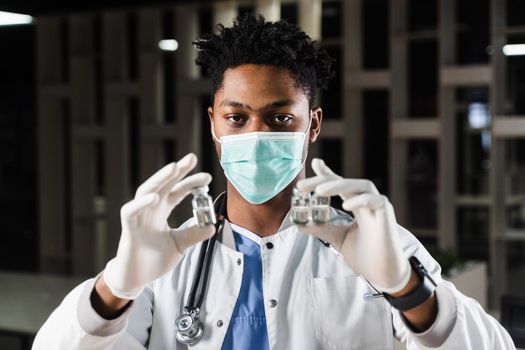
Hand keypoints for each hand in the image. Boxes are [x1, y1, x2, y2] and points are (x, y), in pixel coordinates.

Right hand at [104, 153, 214, 299]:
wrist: (136, 278)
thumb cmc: (154, 259)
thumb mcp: (180, 245)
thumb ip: (194, 234)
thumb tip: (212, 226)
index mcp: (162, 211)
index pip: (177, 191)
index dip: (190, 183)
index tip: (207, 177)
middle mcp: (150, 209)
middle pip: (164, 184)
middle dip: (177, 171)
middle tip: (192, 158)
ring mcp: (138, 216)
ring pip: (147, 190)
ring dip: (160, 178)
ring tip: (174, 168)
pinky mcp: (128, 227)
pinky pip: (132, 211)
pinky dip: (142, 202)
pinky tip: (156, 196)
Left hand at [296, 158, 410, 293]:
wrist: (384, 275)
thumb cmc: (365, 256)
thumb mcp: (338, 239)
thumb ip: (322, 228)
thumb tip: (300, 224)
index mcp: (357, 206)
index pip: (341, 184)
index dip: (328, 173)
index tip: (313, 164)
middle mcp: (367, 202)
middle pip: (346, 182)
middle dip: (324, 180)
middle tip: (302, 186)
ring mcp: (378, 207)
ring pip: (361, 186)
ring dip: (340, 185)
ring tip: (320, 190)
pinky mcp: (387, 215)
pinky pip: (376, 201)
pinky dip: (361, 200)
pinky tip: (346, 205)